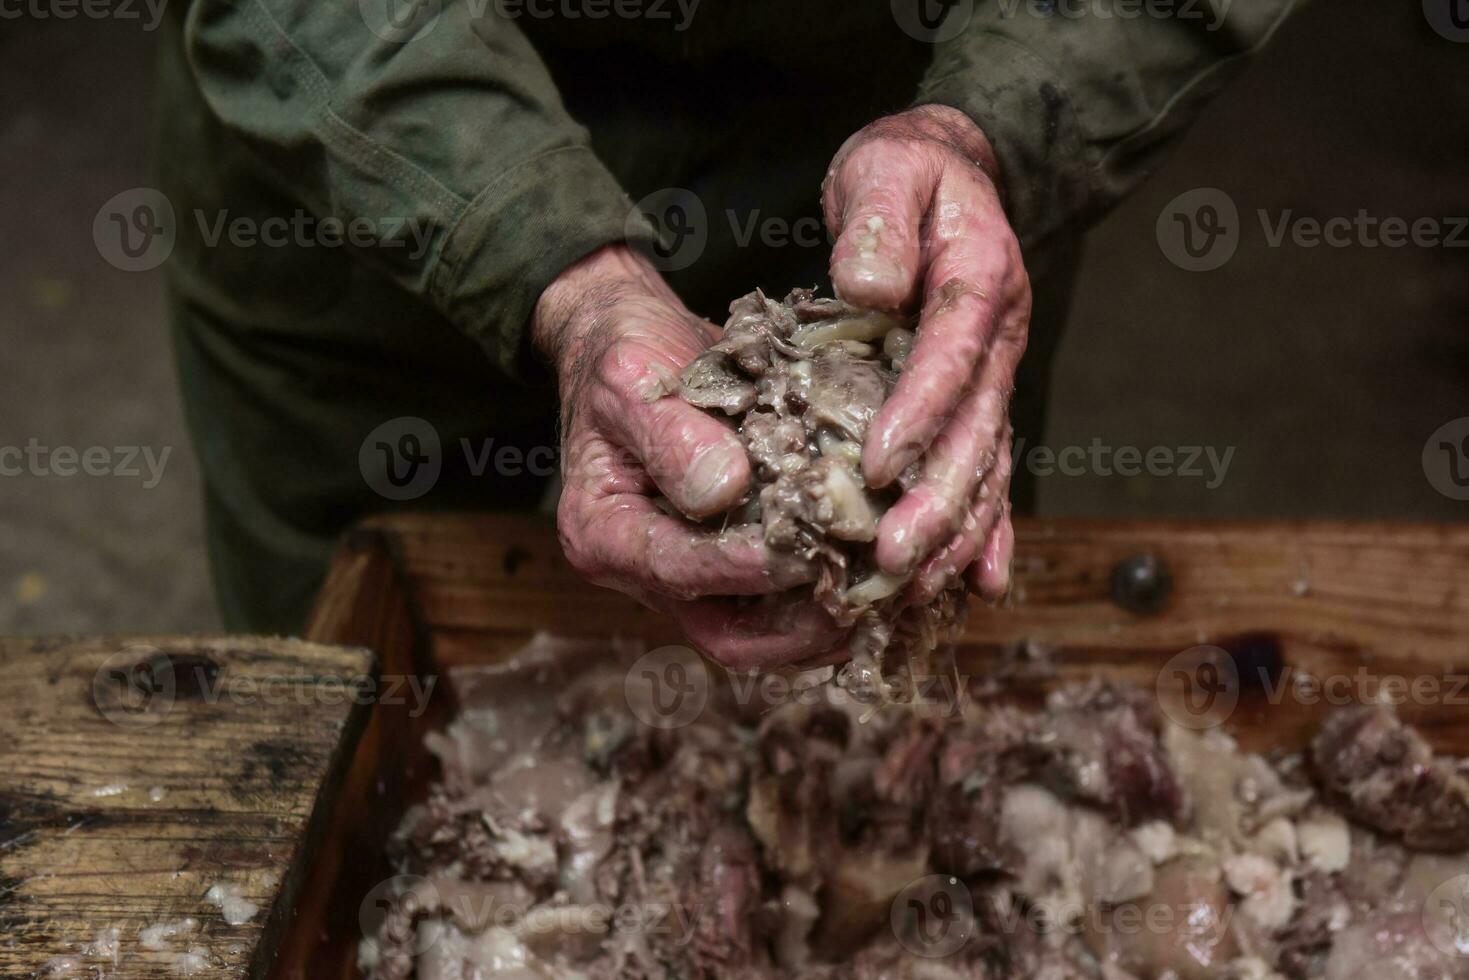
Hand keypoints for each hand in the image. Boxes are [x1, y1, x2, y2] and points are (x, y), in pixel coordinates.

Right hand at [534, 245, 848, 668]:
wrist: (636, 341)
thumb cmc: (623, 354)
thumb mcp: (630, 377)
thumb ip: (668, 432)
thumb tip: (722, 487)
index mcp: (605, 534)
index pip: (676, 570)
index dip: (739, 568)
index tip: (801, 552)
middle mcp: (648, 572)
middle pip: (727, 635)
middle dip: (799, 629)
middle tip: (864, 598)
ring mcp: (696, 575)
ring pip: (767, 633)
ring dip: (828, 621)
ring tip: (888, 594)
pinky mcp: (736, 563)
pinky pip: (788, 603)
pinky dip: (833, 593)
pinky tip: (882, 572)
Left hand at [822, 104, 1030, 602]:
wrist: (948, 175)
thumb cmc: (906, 172)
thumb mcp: (885, 169)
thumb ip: (877, 221)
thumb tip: (869, 291)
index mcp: (980, 277)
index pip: (949, 352)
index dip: (918, 411)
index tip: (874, 465)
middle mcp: (999, 338)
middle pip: (976, 430)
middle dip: (936, 500)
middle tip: (890, 559)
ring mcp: (995, 375)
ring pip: (985, 464)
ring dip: (954, 531)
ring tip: (914, 587)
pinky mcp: (980, 400)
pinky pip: (989, 471)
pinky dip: (984, 529)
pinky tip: (974, 586)